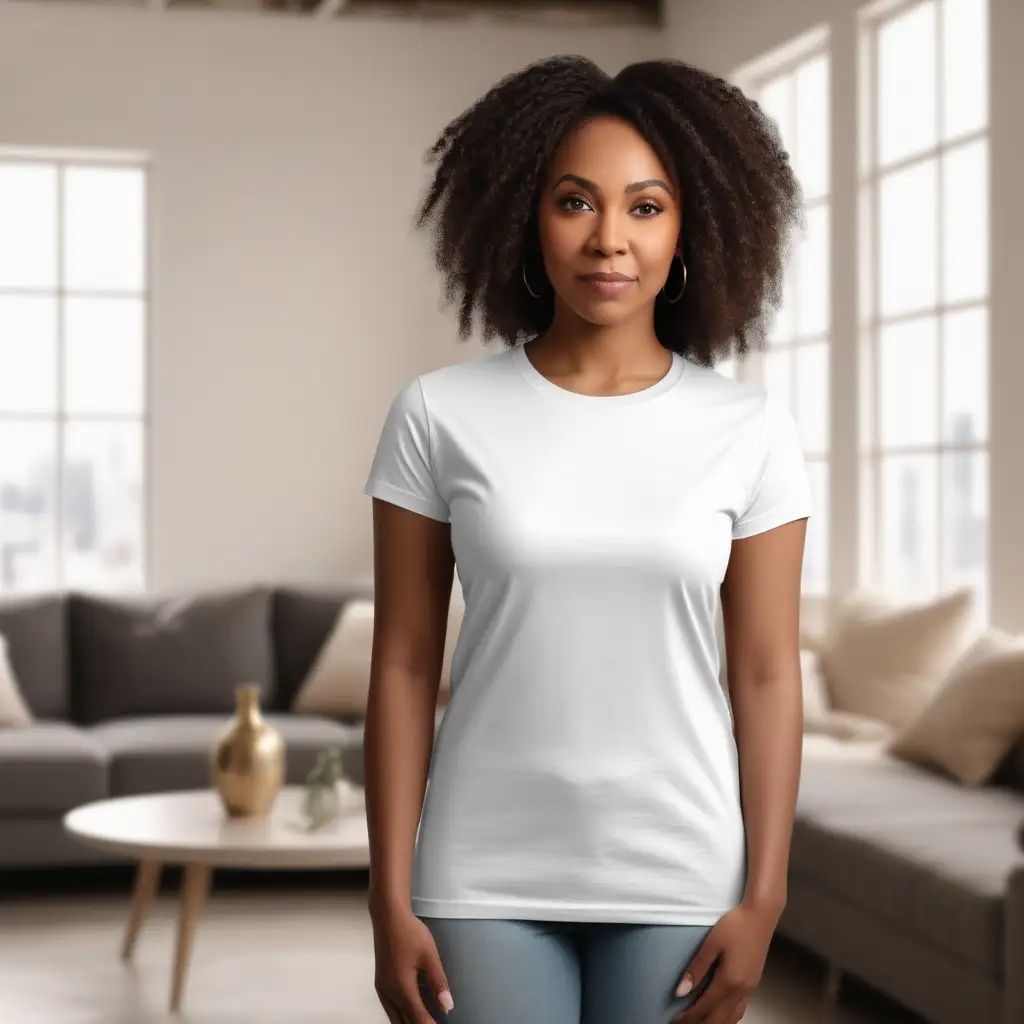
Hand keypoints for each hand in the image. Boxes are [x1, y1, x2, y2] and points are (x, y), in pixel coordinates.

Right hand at [370, 900, 454, 1022]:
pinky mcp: (380, 983)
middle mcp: (389, 992)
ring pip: (394, 1018)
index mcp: (402, 988)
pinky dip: (400, 1015)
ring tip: (424, 1021)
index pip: (418, 1018)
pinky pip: (389, 1008)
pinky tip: (410, 1011)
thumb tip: (447, 1006)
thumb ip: (439, 983)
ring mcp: (382, 988)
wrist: (388, 916)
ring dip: (408, 1023)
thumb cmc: (409, 932)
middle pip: (404, 1023)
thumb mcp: (429, 956)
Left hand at [671, 900, 779, 1022]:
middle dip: (699, 1023)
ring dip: (714, 1023)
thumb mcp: (711, 943)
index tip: (675, 1021)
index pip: (705, 1007)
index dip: (689, 1017)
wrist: (761, 915)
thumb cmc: (735, 925)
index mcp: (729, 981)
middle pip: (718, 1018)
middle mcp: (741, 991)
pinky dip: (727, 1018)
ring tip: (698, 1022)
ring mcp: (750, 989)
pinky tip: (720, 1015)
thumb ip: (696, 968)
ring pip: (731, 1018)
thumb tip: (681, 991)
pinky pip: (739, 1010)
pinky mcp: (753, 985)